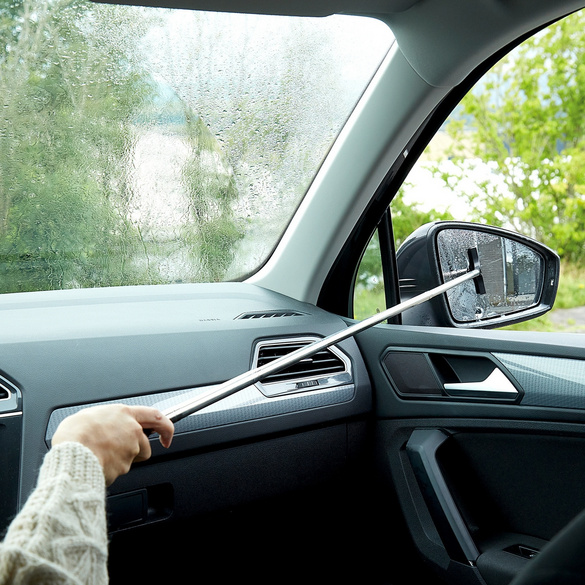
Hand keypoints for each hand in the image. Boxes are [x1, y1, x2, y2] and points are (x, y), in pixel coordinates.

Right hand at [51, 404, 173, 485]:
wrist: (71, 454)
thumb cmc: (75, 434)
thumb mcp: (87, 415)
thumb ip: (104, 419)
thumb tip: (102, 424)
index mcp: (124, 414)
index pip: (156, 416)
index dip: (165, 427)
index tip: (167, 436)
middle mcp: (132, 431)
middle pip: (145, 444)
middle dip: (136, 450)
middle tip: (117, 451)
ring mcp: (130, 450)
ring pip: (133, 459)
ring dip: (122, 460)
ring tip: (101, 457)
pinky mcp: (124, 468)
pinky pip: (119, 471)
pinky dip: (111, 471)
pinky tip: (97, 465)